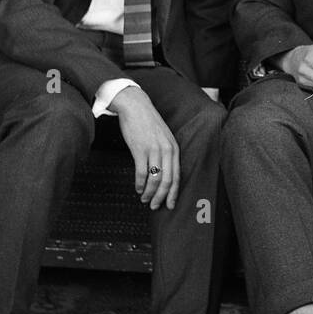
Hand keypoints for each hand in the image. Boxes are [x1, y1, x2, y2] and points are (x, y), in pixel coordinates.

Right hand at [110, 86, 180, 208]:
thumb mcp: (163, 137)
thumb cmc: (148, 123)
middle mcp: (167, 150)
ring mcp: (154, 150)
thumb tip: (163, 174)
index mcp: (174, 148)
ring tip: (144, 199)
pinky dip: (140, 184)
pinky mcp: (140, 149)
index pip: (177, 176)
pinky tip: (138, 189)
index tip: (170, 205)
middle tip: (155, 207)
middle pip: (167, 180)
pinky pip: (142, 172)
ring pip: (154, 179)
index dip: (173, 193)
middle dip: (162, 197)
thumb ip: (165, 153)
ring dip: (149, 193)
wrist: (135, 106)